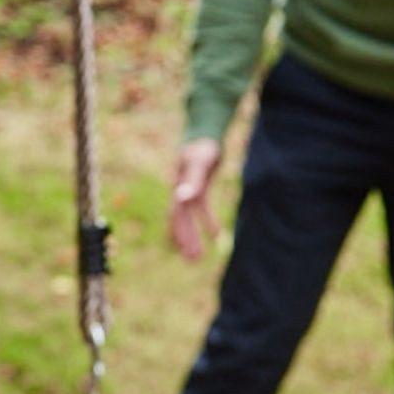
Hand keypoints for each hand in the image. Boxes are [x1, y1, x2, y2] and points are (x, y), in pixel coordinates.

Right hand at [168, 138, 222, 260]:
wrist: (206, 131)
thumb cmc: (203, 146)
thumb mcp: (200, 163)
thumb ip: (192, 181)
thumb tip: (180, 198)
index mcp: (177, 188)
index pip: (176, 216)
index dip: (180, 233)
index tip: (185, 251)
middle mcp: (180, 192)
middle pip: (180, 221)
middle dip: (186, 241)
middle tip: (192, 262)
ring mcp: (188, 191)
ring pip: (189, 219)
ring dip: (193, 237)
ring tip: (198, 257)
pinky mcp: (198, 189)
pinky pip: (201, 210)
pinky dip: (207, 222)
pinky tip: (217, 235)